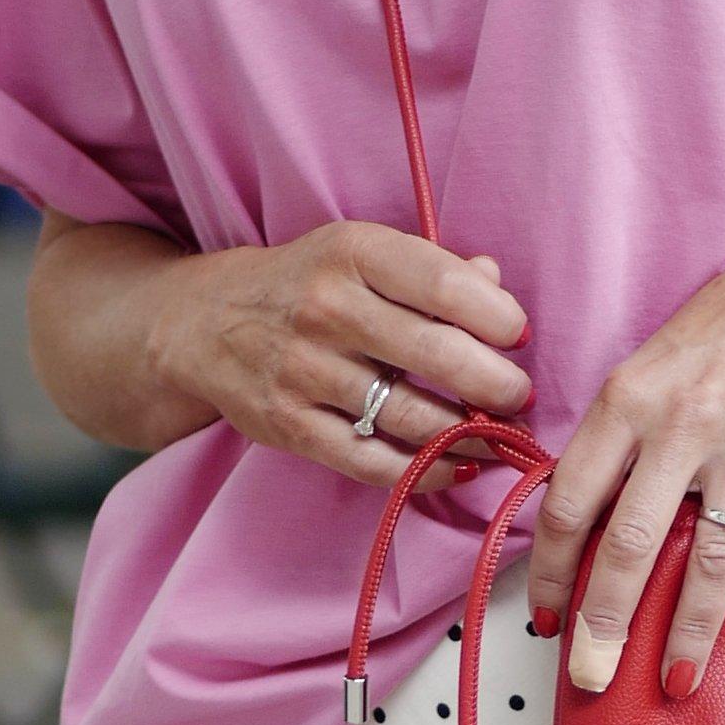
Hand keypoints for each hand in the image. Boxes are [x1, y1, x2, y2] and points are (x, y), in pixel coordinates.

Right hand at [148, 218, 530, 476]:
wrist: (205, 323)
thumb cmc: (308, 284)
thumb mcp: (360, 253)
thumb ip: (432, 268)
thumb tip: (496, 282)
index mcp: (352, 252)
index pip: (445, 285)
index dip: (497, 317)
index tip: (517, 336)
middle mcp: (326, 308)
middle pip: (436, 355)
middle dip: (497, 384)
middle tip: (519, 397)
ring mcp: (304, 371)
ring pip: (411, 416)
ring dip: (471, 435)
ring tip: (501, 437)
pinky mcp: (290, 427)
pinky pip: (374, 462)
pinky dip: (428, 471)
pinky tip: (460, 467)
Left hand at [528, 224, 724, 693]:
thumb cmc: (722, 333)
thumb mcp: (648, 369)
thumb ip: (616, 443)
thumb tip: (583, 535)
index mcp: (627, 398)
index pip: (568, 500)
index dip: (550, 571)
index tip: (545, 619)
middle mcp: (683, 420)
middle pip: (630, 543)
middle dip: (606, 623)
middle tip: (594, 677)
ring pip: (710, 558)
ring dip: (691, 630)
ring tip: (678, 680)